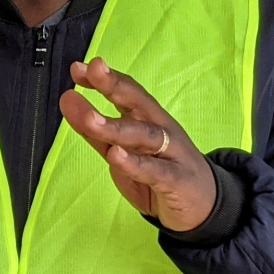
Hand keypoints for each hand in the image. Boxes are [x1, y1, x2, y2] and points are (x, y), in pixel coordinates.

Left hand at [59, 58, 216, 232]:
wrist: (204, 205)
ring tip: (90, 119)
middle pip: (138, 102)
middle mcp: (161, 129)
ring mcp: (171, 153)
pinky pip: (154, 170)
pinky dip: (135, 163)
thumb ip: (95, 130)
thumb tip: (68, 100)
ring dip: (115, 126)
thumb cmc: (160, 172)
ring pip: (143, 135)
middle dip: (114, 85)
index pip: (126, 91)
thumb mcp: (123, 150)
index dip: (103, 79)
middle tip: (93, 70)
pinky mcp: (176, 180)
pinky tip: (116, 155)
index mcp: (148, 118)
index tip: (78, 68)